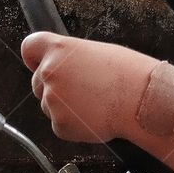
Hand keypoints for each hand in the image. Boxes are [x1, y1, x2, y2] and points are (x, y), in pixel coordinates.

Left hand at [21, 32, 158, 142]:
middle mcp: (50, 72)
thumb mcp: (98, 53)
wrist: (143, 102)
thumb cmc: (130, 75)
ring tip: (96, 103)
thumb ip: (73, 59)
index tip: (37, 63)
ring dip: (66, 107)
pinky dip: (75, 125)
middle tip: (84, 90)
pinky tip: (96, 117)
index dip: (34, 57)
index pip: (30, 47)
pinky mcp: (60, 125)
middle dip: (55, 87)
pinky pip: (61, 125)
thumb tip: (66, 70)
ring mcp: (52, 100)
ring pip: (49, 106)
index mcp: (59, 50)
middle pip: (38, 82)